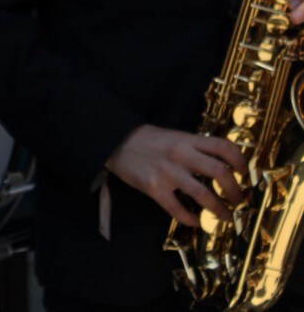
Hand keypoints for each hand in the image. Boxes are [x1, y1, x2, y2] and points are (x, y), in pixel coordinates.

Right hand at [105, 124, 246, 226]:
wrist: (113, 141)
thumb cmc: (145, 140)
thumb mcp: (173, 136)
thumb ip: (193, 147)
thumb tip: (218, 164)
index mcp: (187, 140)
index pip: (223, 147)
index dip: (240, 161)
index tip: (244, 174)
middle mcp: (180, 155)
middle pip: (220, 173)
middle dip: (235, 191)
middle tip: (238, 201)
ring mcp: (167, 172)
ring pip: (203, 194)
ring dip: (219, 209)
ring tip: (224, 216)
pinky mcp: (153, 187)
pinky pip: (177, 208)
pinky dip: (190, 218)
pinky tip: (195, 221)